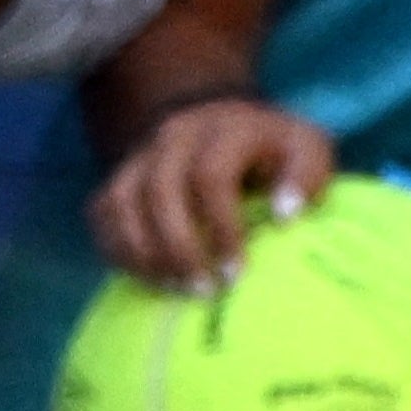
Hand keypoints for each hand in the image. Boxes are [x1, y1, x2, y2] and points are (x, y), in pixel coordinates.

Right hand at [88, 95, 335, 288]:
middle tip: (202, 290)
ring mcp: (140, 155)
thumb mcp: (307, 147)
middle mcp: (175, 136)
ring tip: (174, 288)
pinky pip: (103, 214)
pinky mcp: (117, 176)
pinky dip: (119, 248)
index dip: (221, 227)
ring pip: (123, 204)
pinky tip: (148, 275)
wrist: (218, 120)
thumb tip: (284, 216)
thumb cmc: (272, 148)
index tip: (237, 271)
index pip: (210, 176)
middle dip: (179, 248)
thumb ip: (307, 175)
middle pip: (160, 192)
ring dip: (145, 253)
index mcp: (226, 129)